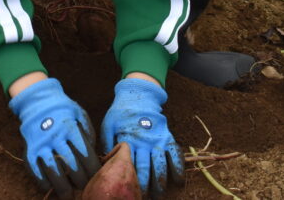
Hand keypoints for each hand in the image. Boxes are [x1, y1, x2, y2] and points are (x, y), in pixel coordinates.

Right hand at [9, 78, 99, 197]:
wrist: (38, 101)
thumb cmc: (63, 109)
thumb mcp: (79, 114)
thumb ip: (88, 132)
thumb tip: (95, 153)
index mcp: (70, 128)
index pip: (84, 153)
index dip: (92, 169)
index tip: (96, 177)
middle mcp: (56, 136)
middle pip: (71, 164)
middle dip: (80, 180)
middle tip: (85, 188)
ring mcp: (41, 144)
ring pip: (54, 171)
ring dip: (62, 186)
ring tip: (68, 195)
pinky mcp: (29, 149)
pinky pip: (35, 170)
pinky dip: (43, 182)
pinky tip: (49, 188)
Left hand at [101, 78, 183, 197]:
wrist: (139, 94)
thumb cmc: (120, 111)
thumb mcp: (108, 124)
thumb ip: (107, 142)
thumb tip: (104, 161)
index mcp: (129, 140)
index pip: (130, 166)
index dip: (129, 181)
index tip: (128, 192)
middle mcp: (145, 142)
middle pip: (146, 169)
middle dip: (145, 187)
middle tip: (142, 198)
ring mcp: (158, 139)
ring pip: (161, 165)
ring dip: (161, 182)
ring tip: (159, 195)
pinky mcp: (167, 136)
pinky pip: (176, 154)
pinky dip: (178, 168)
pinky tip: (179, 181)